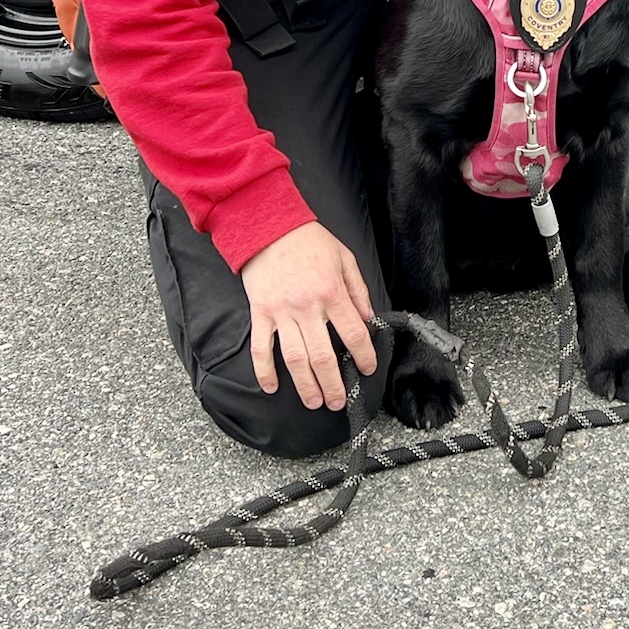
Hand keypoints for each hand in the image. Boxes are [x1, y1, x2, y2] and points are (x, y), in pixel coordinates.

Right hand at [240, 222, 377, 408]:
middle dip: (333, 383)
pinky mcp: (260, 313)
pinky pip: (261, 347)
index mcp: (332, 292)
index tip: (367, 368)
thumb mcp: (344, 259)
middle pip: (324, 355)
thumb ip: (357, 290)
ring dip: (306, 385)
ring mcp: (281, 312)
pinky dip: (265, 370)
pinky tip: (272, 387)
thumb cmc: (309, 240)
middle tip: (339, 401)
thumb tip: (369, 317)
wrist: (269, 226)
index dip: (364, 355)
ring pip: (295, 358)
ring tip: (315, 402)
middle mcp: (307, 307)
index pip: (353, 333)